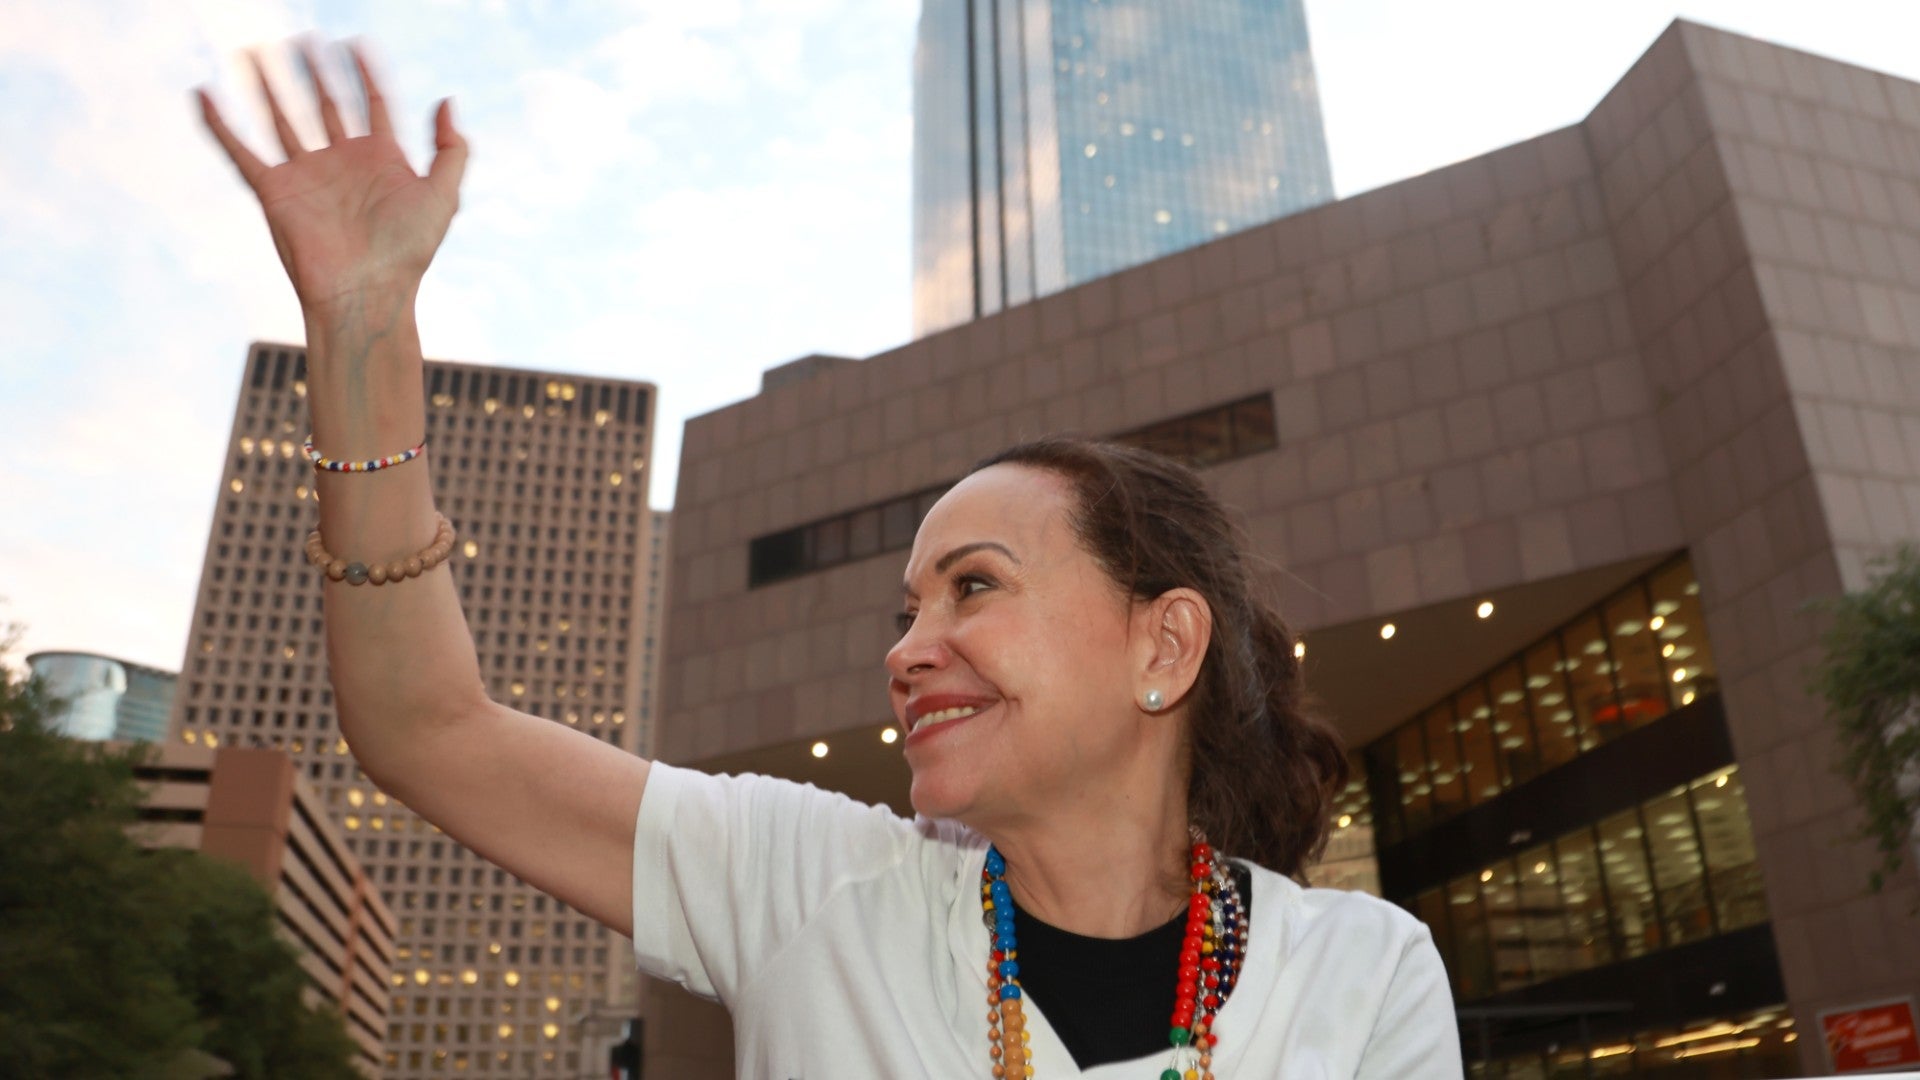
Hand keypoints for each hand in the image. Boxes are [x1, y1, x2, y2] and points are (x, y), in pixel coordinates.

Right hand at [197, 39, 466, 314]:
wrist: (366, 293)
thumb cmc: (408, 252)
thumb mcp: (444, 196)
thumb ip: (452, 148)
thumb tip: (447, 99)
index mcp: (382, 160)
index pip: (371, 103)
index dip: (364, 73)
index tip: (354, 43)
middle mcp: (342, 163)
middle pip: (324, 104)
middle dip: (313, 71)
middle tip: (301, 39)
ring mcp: (306, 175)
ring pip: (281, 118)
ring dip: (267, 85)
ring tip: (254, 52)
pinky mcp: (274, 191)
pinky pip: (239, 151)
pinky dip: (219, 124)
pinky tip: (203, 94)